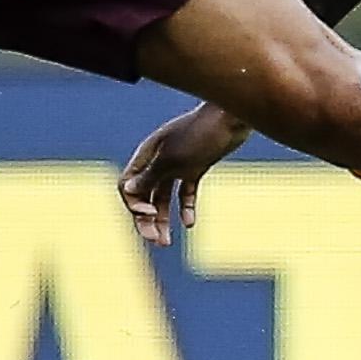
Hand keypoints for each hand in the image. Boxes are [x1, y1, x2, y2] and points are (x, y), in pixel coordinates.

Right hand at [119, 103, 252, 244]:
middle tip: (156, 241)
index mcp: (147, 155)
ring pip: (163, 198)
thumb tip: (129, 190)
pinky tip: (189, 224)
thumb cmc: (201, 133)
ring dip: (163, 219)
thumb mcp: (173, 159)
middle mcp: (158, 161)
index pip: (128, 186)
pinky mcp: (196, 167)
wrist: (232, 117)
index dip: (134, 204)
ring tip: (166, 242)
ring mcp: (178, 164)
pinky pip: (185, 193)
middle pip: (144, 196)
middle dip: (146, 220)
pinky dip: (185, 207)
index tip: (150, 213)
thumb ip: (150, 176)